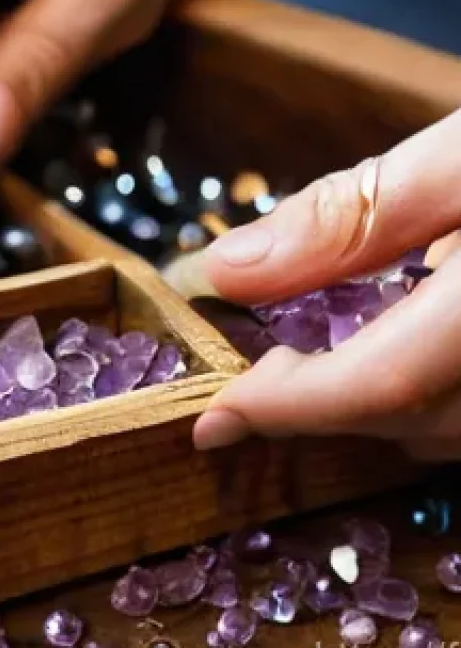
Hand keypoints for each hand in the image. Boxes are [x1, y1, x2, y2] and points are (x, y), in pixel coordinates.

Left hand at [167, 111, 460, 460]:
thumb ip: (353, 216)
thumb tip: (230, 268)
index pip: (382, 383)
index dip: (286, 407)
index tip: (211, 421)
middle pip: (411, 418)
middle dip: (320, 404)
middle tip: (252, 376)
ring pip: (449, 432)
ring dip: (373, 403)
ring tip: (311, 357)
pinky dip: (424, 391)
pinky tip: (395, 339)